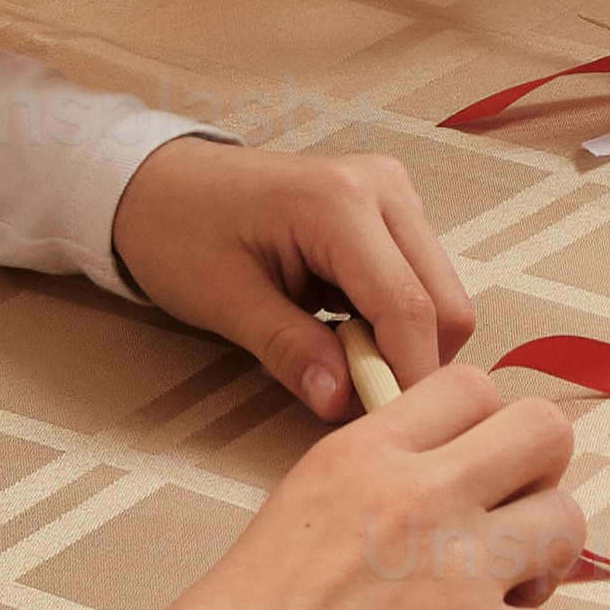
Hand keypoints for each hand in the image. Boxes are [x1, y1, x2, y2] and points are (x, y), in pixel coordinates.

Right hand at [91, 356, 585, 609]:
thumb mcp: (297, 507)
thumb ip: (373, 483)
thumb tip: (435, 492)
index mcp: (367, 452)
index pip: (474, 387)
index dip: (484, 432)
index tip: (470, 473)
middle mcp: (425, 494)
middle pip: (548, 433)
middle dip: (539, 479)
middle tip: (505, 529)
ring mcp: (463, 571)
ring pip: (570, 525)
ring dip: (542, 566)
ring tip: (494, 603)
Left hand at [110, 140, 476, 422]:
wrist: (163, 184)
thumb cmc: (181, 232)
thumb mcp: (225, 302)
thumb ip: (290, 350)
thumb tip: (341, 401)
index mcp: (339, 202)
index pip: (409, 306)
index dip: (406, 376)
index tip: (385, 425)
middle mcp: (383, 188)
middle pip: (446, 304)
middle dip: (411, 362)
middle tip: (352, 395)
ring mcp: (393, 195)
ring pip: (441, 298)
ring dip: (403, 344)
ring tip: (336, 357)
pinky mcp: (393, 212)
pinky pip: (420, 284)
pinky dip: (394, 323)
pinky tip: (343, 329)